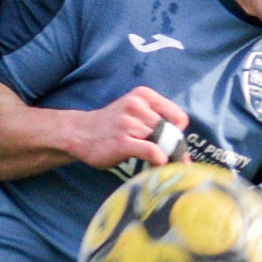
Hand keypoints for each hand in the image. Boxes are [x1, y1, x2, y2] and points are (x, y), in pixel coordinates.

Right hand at [59, 86, 188, 171]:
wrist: (78, 133)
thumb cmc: (111, 127)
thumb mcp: (135, 114)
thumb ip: (157, 123)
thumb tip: (183, 151)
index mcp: (143, 96)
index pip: (179, 117)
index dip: (177, 134)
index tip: (167, 143)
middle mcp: (136, 105)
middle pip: (172, 132)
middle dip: (172, 149)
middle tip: (166, 160)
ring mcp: (128, 123)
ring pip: (163, 142)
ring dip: (164, 157)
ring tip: (155, 163)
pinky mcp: (122, 141)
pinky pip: (153, 151)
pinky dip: (159, 161)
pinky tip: (152, 166)